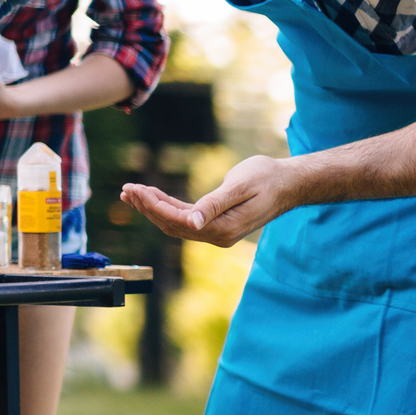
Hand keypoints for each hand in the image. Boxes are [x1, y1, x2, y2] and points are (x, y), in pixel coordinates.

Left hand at [123, 154, 305, 246]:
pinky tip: (151, 197)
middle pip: (172, 225)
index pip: (178, 221)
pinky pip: (185, 217)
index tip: (135, 190)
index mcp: (222, 229)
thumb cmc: (267, 179)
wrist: (289, 182)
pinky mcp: (216, 223)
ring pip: (176, 223)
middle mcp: (217, 235)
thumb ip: (215, 205)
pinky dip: (166, 206)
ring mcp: (216, 231)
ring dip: (153, 208)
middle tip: (126, 190)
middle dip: (147, 208)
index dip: (153, 206)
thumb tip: (192, 223)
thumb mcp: (240, 187)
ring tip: (131, 193)